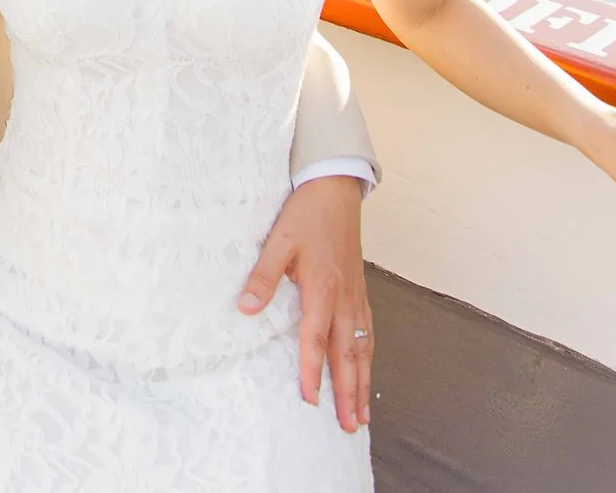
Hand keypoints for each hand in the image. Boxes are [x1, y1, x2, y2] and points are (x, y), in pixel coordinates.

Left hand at [238, 173, 371, 431]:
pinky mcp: (360, 290)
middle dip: (348, 392)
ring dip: (362, 382)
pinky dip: (368, 357)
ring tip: (362, 414)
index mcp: (321, 288)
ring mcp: (356, 295)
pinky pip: (368, 332)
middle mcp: (343, 298)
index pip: (315, 340)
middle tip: (348, 426)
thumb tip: (247, 309)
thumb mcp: (279, 241)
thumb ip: (264, 276)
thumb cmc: (306, 214)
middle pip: (347, 354)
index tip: (310, 401)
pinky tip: (366, 371)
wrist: (335, 189)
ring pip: (362, 348)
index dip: (312, 372)